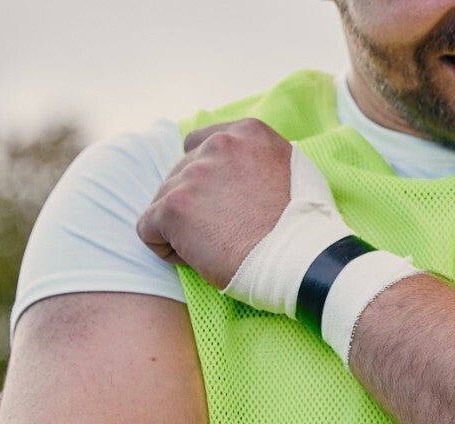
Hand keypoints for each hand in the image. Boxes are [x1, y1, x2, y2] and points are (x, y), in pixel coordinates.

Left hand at [136, 119, 294, 288]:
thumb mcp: (294, 170)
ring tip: (216, 246)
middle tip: (226, 231)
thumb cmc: (306, 226)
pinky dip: (165, 246)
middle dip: (196, 203)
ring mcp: (193, 175)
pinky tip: (195, 256)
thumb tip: (243, 165)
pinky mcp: (175, 208)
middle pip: (180, 173)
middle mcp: (218, 145)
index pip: (199, 143)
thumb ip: (260, 158)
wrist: (303, 260)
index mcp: (248, 132)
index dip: (207, 178)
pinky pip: (148, 228)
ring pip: (164, 200)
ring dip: (183, 225)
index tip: (226, 202)